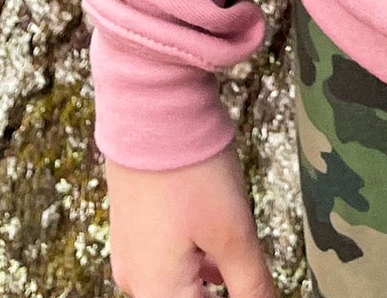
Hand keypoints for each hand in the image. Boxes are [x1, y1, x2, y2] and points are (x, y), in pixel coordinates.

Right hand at [106, 149, 278, 297]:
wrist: (151, 106)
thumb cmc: (192, 172)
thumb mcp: (234, 233)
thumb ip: (252, 286)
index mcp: (157, 292)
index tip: (256, 286)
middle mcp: (135, 280)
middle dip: (219, 291)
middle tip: (249, 271)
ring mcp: (130, 252)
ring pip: (177, 283)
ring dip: (209, 281)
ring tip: (237, 264)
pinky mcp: (132, 226)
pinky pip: (166, 260)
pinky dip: (195, 262)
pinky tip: (218, 251)